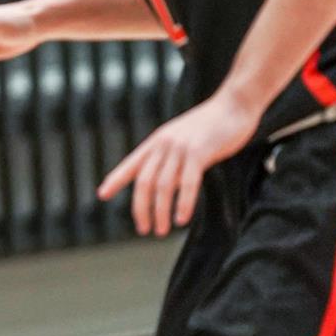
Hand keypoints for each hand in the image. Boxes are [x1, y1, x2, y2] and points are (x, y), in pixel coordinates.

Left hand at [99, 91, 259, 236]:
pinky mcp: (200, 152)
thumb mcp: (181, 138)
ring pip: (163, 186)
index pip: (130, 164)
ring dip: (160, 211)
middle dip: (141, 208)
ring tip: (161, 230)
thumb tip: (163, 183)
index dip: (115, 180)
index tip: (101, 195)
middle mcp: (163, 145)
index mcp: (156, 142)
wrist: (233, 106)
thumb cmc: (210, 126)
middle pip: (144, 182)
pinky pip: (188, 183)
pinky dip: (183, 203)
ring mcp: (180, 148)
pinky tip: (181, 219)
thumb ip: (169, 157)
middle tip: (143, 229)